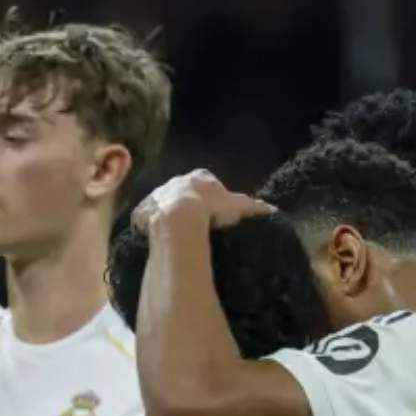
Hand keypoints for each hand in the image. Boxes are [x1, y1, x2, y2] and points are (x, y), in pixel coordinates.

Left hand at [130, 169, 273, 235]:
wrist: (180, 217)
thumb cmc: (212, 209)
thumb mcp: (237, 206)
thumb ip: (253, 207)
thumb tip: (272, 210)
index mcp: (201, 177)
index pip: (208, 184)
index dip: (211, 198)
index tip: (213, 213)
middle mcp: (177, 181)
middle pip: (184, 192)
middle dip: (188, 204)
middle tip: (194, 225)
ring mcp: (158, 194)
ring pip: (163, 203)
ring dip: (167, 215)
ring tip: (175, 234)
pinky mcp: (143, 210)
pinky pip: (146, 218)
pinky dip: (150, 226)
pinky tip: (157, 239)